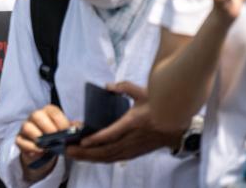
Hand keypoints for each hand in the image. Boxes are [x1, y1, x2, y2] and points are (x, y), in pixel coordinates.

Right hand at [16, 105, 70, 180]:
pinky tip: (40, 152)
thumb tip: (78, 128)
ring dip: (38, 137)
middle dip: (48, 128)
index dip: (60, 121)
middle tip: (56, 139)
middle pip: (37, 115)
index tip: (67, 132)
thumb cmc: (58, 137)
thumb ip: (73, 129)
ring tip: (48, 147)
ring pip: (26, 126)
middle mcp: (35, 116)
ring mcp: (25, 126)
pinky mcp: (19, 139)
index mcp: (48, 111)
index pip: (53, 111)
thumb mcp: (67, 132)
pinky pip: (21, 141)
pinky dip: (31, 147)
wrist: (46, 150)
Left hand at [66, 81, 180, 162]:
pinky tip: (88, 158)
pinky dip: (99, 159)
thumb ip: (124, 87)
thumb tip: (108, 86)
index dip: (96, 139)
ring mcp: (133, 148)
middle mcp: (132, 139)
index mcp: (133, 123)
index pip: (112, 133)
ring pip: (108, 157)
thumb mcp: (143, 93)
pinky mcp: (134, 153)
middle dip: (85, 152)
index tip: (83, 140)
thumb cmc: (159, 107)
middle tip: (68, 150)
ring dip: (89, 157)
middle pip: (106, 150)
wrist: (177, 126)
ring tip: (73, 155)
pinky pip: (114, 159)